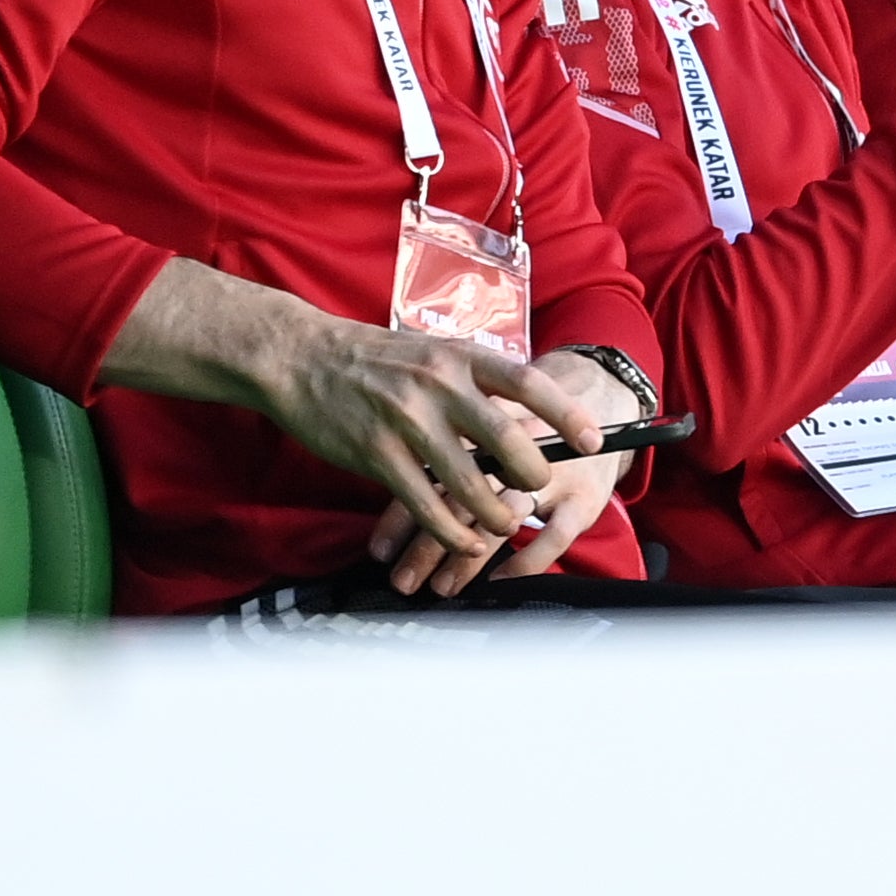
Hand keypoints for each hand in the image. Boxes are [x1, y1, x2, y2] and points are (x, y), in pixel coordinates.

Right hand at [249, 314, 608, 588]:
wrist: (302, 357)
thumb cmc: (375, 360)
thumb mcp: (432, 354)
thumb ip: (472, 384)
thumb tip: (521, 419)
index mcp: (459, 357)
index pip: (528, 382)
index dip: (566, 413)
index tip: (594, 439)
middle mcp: (439, 385)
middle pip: (504, 438)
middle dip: (531, 472)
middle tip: (539, 488)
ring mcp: (406, 420)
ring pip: (467, 479)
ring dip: (494, 512)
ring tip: (506, 526)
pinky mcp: (376, 453)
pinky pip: (423, 502)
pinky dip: (449, 530)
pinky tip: (464, 541)